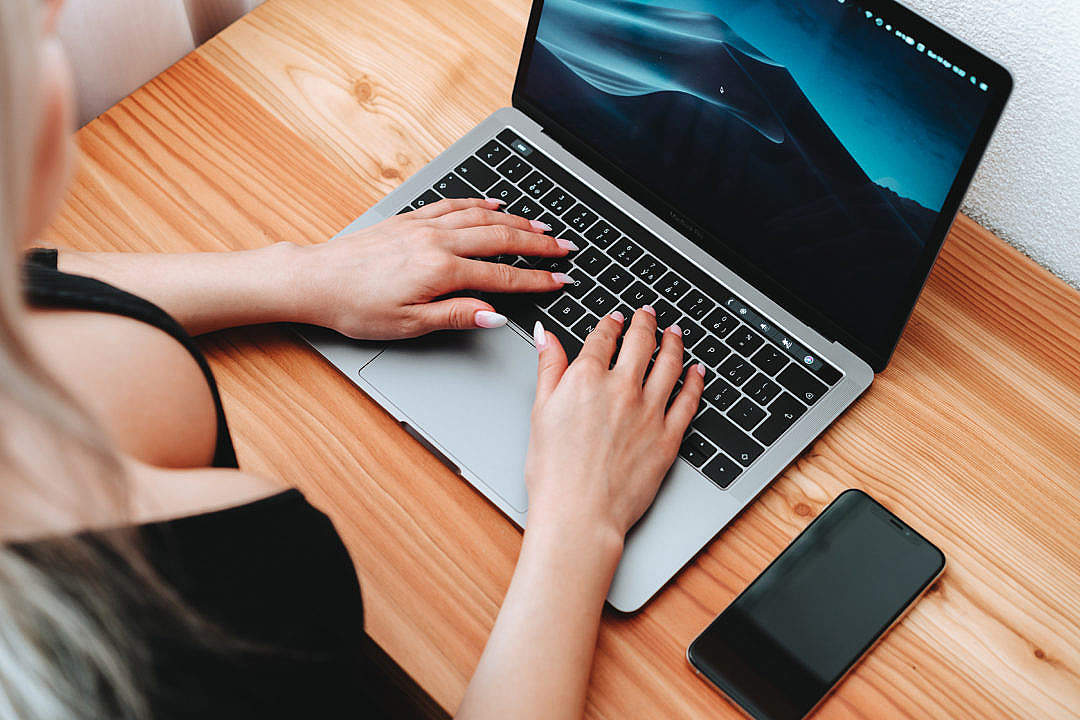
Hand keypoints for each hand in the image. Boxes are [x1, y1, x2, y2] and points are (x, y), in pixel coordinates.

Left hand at [293, 198, 577, 339]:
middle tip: (565, 247)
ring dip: (516, 221)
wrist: (316, 279)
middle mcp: (437, 241)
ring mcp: (424, 225)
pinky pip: (454, 205)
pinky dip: (479, 203)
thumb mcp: (409, 325)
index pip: (502, 276)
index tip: (560, 280)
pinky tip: (495, 204)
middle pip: (500, 239)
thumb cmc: (356, 306)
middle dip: (538, 244)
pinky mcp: (410, 219)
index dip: (536, 280)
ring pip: (481, 217)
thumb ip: (456, 316)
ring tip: (542, 227)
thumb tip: (494, 315)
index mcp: (441, 271)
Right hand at [524, 307, 705, 539]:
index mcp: (587, 378)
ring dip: (673, 343)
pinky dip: (695, 381)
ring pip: (669, 364)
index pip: (603, 338)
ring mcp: (650, 411)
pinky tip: (696, 372)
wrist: (580, 513)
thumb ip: (548, 369)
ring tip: (675, 333)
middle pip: (640, 343)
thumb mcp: (539, 412)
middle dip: (645, 323)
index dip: (610, 324)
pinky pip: (689, 400)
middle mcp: (622, 388)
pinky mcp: (669, 437)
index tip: (615, 319)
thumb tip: (545, 337)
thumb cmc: (554, 472)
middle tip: (647, 314)